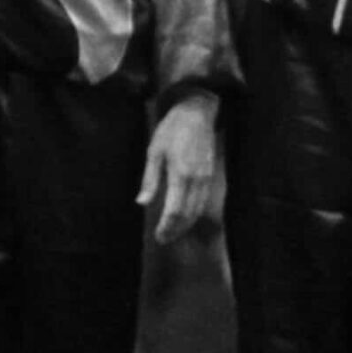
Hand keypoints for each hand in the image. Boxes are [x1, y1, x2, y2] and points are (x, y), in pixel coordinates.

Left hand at [137, 92, 223, 242]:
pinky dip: (195, 212)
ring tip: (174, 232)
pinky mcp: (209, 174)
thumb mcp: (154, 152)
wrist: (197, 113)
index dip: (167, 226)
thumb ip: (150, 180)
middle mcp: (196, 179)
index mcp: (180, 174)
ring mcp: (206, 177)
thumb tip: (142, 203)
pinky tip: (186, 216)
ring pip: (198, 208)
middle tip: (164, 239)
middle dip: (176, 229)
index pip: (175, 210)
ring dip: (186, 223)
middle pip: (188, 213)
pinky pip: (203, 199)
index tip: (159, 236)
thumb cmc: (171, 130)